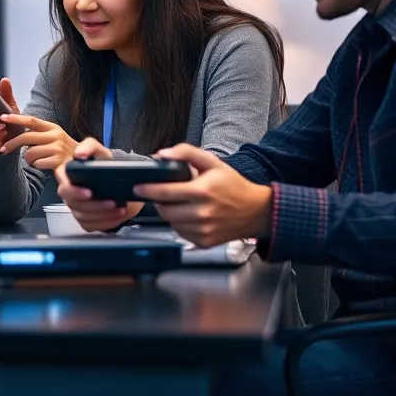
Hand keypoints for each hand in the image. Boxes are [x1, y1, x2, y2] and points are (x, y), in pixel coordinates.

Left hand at [0, 114, 78, 171]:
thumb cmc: (64, 152)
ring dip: (29, 159)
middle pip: (26, 137)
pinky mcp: (59, 161)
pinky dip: (37, 166)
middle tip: (3, 150)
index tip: (2, 117)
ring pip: (29, 153)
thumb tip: (16, 135)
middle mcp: (57, 136)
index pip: (32, 120)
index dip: (16, 118)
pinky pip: (37, 163)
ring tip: (37, 160)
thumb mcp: (54, 139)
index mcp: (53, 128)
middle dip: (11, 144)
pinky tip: (45, 166)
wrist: (84, 166)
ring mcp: (58, 148)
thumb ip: (39, 135)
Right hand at [54, 138, 142, 231]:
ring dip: (103, 215)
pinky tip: (118, 216)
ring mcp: (77, 208)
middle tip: (111, 202)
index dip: (73, 191)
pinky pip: (91, 226)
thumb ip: (89, 146)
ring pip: (83, 217)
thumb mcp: (99, 150)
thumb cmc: (105, 165)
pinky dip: (106, 223)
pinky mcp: (85, 220)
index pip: (63, 185)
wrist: (119, 180)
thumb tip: (79, 154)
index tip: (89, 192)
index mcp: (68, 176)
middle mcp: (70, 193)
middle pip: (72, 204)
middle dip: (92, 206)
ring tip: (120, 208)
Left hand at [133, 145, 271, 248]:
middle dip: (159, 201)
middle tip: (164, 195)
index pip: (164, 192)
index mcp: (202, 191)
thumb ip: (186, 153)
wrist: (257, 211)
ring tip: (182, 204)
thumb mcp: (212, 163)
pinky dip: (180, 224)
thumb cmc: (233, 186)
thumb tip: (162, 154)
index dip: (147, 190)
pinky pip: (181, 233)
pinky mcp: (205, 242)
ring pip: (171, 222)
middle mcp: (203, 213)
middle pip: (164, 210)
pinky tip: (190, 216)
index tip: (138, 187)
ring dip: (170, 213)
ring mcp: (204, 230)